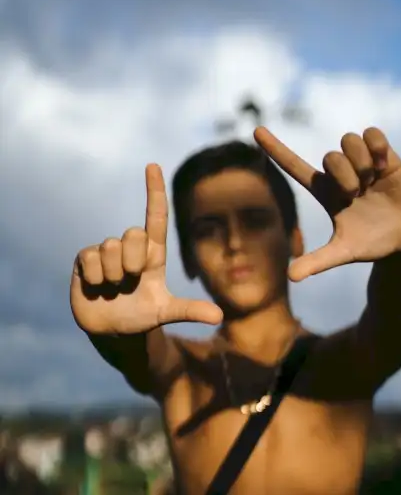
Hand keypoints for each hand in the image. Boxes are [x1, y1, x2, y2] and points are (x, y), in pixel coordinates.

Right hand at [70, 164, 222, 334]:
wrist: (113, 331)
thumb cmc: (143, 315)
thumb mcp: (166, 312)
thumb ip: (190, 311)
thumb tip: (219, 317)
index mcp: (153, 253)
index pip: (156, 216)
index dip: (155, 190)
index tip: (153, 165)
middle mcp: (131, 247)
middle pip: (133, 233)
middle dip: (132, 263)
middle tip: (130, 282)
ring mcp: (107, 252)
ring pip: (110, 247)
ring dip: (113, 275)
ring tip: (114, 288)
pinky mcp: (85, 259)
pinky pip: (89, 258)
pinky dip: (95, 278)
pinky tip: (97, 287)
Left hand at [254, 127, 400, 281]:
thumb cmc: (370, 245)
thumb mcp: (343, 253)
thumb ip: (317, 262)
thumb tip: (290, 278)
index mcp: (324, 192)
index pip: (294, 166)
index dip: (275, 149)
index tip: (256, 131)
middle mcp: (339, 174)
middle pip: (329, 156)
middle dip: (344, 175)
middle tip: (356, 194)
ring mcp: (361, 163)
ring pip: (348, 140)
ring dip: (361, 162)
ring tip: (373, 180)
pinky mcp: (384, 156)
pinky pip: (372, 133)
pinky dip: (377, 146)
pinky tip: (384, 166)